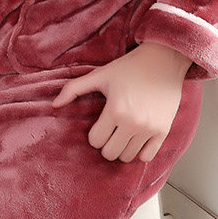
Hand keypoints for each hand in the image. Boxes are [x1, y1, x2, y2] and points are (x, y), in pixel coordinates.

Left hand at [51, 41, 190, 162]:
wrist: (162, 61)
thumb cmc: (129, 67)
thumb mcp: (99, 74)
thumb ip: (74, 88)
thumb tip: (54, 104)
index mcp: (115, 110)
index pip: (96, 141)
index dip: (94, 134)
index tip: (99, 124)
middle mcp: (133, 123)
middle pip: (110, 153)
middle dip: (106, 144)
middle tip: (109, 131)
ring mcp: (149, 129)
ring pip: (127, 157)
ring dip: (121, 148)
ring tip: (122, 133)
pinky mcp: (163, 131)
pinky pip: (147, 157)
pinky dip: (139, 152)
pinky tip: (136, 137)